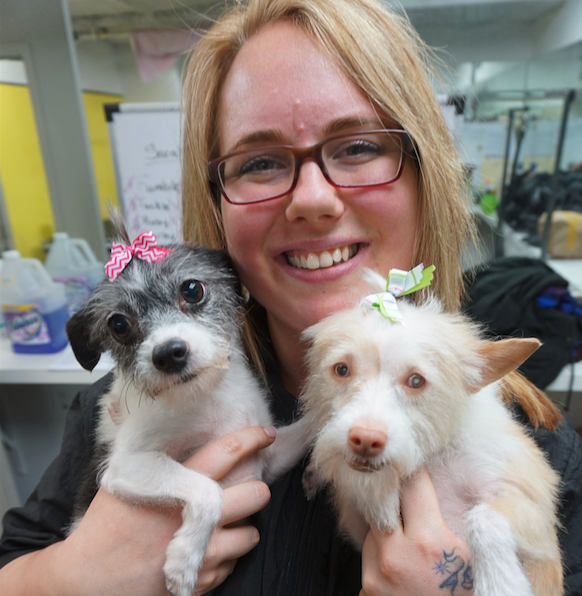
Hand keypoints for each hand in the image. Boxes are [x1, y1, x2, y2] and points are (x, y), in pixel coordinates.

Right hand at [0, 426, 275, 595]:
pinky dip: (225, 556)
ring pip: (250, 533)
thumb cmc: (104, 527)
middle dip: (256, 488)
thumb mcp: (122, 479)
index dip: (253, 438)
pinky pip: (232, 564)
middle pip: (255, 493)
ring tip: (225, 523)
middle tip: (245, 488)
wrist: (87, 580)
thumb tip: (129, 408)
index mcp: (177, 485)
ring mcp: (201, 553)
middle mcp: (196, 518)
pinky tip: (206, 549)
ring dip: (242, 527)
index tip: (265, 433)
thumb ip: (143, 449)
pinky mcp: (201, 581)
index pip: (228, 452)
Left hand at [359, 467, 473, 595]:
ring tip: (409, 542)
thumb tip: (457, 495)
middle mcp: (396, 553)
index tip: (414, 463)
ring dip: (388, 527)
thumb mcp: (471, 562)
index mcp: (428, 541)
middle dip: (394, 493)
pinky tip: (400, 567)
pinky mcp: (365, 589)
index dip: (415, 472)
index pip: (412, 485)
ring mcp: (375, 573)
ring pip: (374, 528)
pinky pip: (370, 556)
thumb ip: (464, 526)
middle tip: (401, 485)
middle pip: (384, 500)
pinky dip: (382, 553)